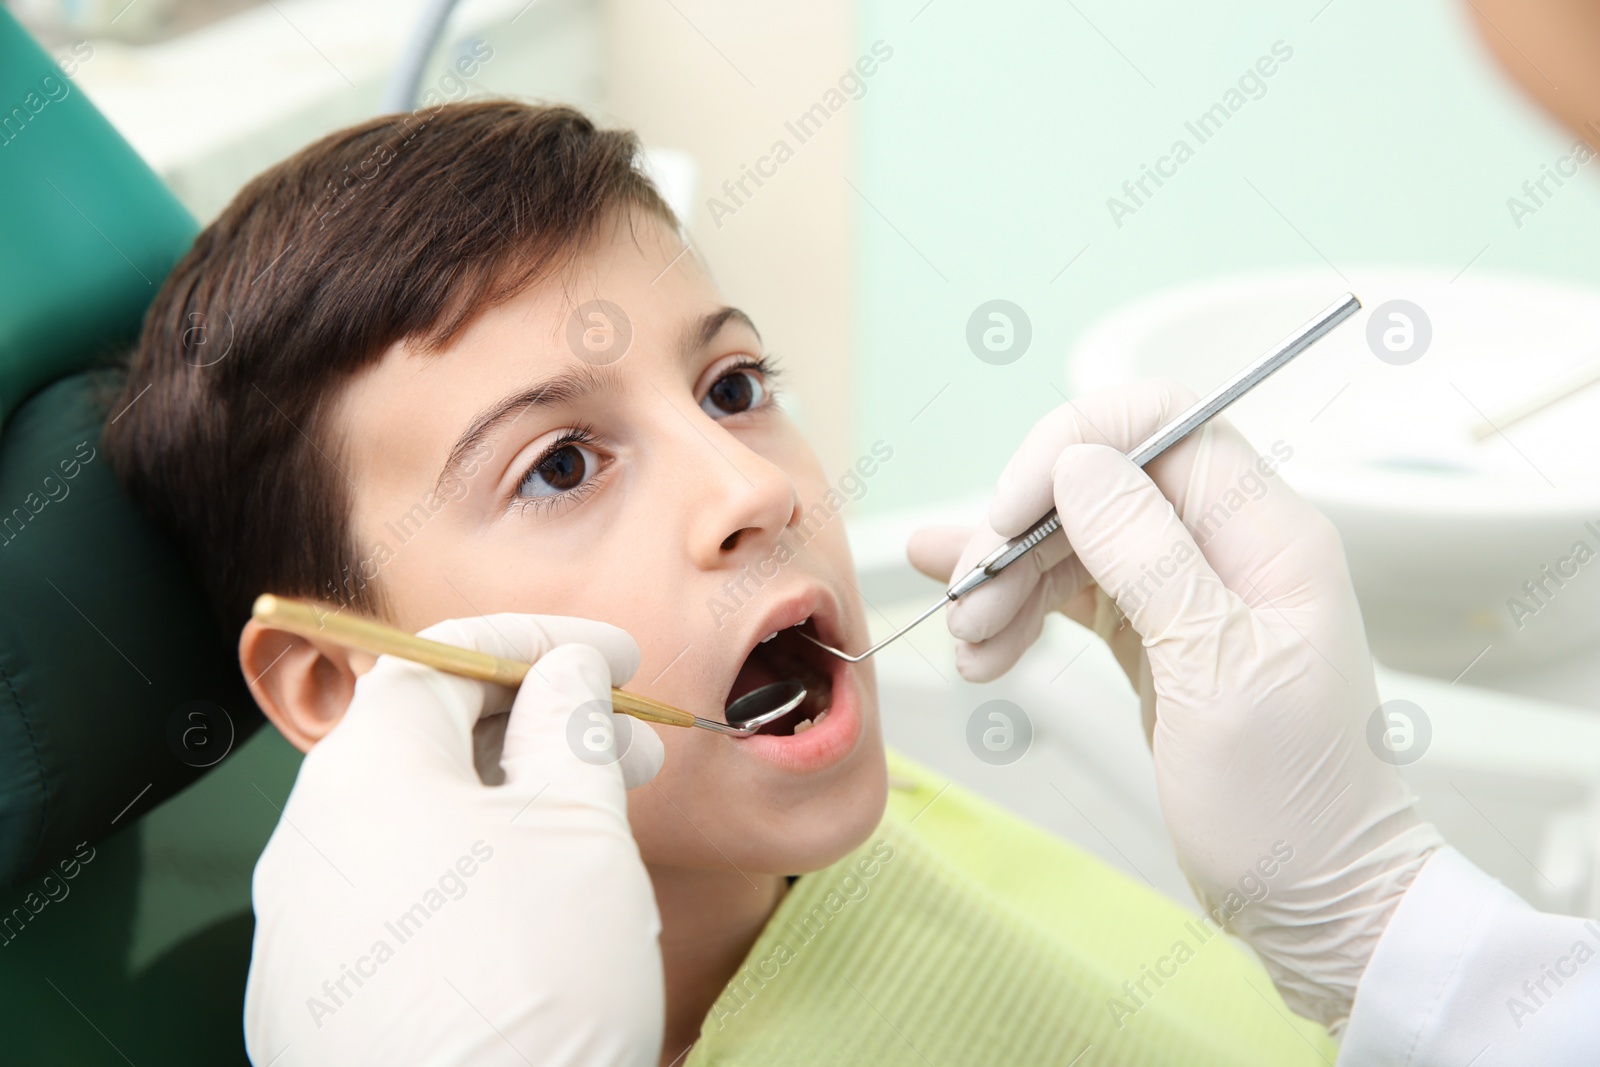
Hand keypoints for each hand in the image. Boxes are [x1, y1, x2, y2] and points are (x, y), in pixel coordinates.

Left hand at [244, 615, 665, 1065]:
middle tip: (629, 745)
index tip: (618, 656)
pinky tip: (541, 902)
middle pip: (428, 742)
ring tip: (603, 823)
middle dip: (539, 727)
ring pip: (417, 825)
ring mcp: (303, 930)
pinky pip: (398, 901)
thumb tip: (567, 672)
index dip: (541, 644)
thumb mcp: (580, 824)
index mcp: (363, 774)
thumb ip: (570, 722)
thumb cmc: (536, 981)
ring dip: (514, 803)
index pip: (443, 658)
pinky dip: (471, 874)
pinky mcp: (315, 1003)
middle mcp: (310, 843)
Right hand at [910, 380, 1442, 1031]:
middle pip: (1098, 482)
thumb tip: (1079, 463)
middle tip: (971, 603)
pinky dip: (1019, 616)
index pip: (1161, 425)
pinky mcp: (1152, 637)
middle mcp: (1224, 547)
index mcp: (1265, 535)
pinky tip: (984, 652)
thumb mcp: (1217, 674)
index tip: (1008, 512)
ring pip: (1073, 539)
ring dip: (1006, 581)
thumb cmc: (1289, 801)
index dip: (1072, 447)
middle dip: (1020, 531)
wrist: (1313, 899)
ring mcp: (1184, 591)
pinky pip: (1070, 594)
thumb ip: (1149, 558)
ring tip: (970, 643)